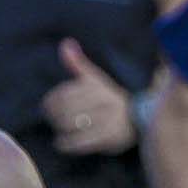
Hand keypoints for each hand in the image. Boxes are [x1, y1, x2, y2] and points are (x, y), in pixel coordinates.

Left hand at [40, 39, 139, 156]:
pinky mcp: (110, 137)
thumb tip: (65, 43)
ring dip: (60, 129)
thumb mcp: (95, 78)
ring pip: (72, 125)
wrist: (139, 118)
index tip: (47, 106)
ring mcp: (108, 119)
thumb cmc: (110, 96)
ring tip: (60, 130)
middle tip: (53, 120)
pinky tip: (62, 143)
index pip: (63, 94)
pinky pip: (81, 142)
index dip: (50, 102)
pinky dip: (67, 144)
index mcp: (97, 84)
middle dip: (54, 117)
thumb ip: (77, 63)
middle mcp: (103, 100)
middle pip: (66, 110)